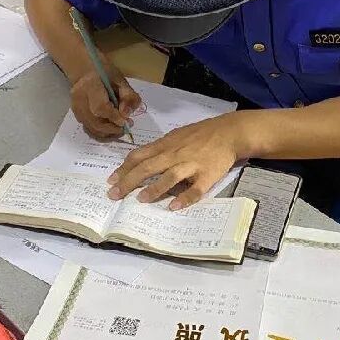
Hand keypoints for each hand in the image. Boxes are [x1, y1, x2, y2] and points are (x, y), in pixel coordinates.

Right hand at [70, 64, 141, 140]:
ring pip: (91, 128)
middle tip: (126, 128)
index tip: (127, 122)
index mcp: (90, 84)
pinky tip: (111, 130)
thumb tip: (126, 114)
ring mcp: (75, 107)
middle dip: (112, 129)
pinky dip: (101, 133)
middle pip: (94, 122)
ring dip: (108, 133)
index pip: (100, 107)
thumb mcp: (122, 81)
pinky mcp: (76, 114)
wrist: (87, 72)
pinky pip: (88, 129)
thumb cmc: (106, 74)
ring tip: (120, 130)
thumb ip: (128, 96)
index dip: (114, 118)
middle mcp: (79, 98)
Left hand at [107, 113, 248, 209]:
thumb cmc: (200, 135)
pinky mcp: (207, 175)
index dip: (124, 168)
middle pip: (148, 167)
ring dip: (154, 189)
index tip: (111, 180)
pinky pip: (195, 189)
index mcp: (166, 145)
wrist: (228, 132)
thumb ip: (159, 148)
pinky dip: (184, 198)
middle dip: (129, 181)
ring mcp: (191, 164)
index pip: (140, 156)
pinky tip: (174, 206)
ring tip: (140, 200)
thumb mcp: (176, 136)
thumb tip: (140, 160)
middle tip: (114, 195)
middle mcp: (175, 154)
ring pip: (170, 177)